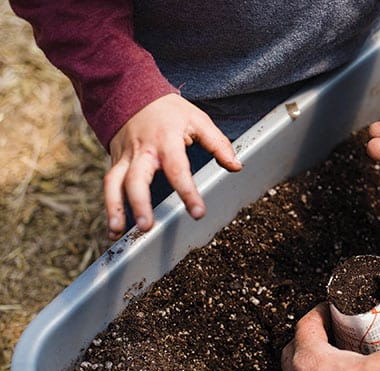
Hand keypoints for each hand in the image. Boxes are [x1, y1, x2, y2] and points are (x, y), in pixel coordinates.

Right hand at [105, 94, 241, 239]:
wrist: (131, 92)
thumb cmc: (169, 110)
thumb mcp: (197, 120)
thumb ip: (217, 144)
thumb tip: (236, 166)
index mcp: (165, 140)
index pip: (177, 169)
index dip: (188, 192)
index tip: (198, 213)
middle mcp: (142, 151)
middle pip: (136, 179)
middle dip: (139, 203)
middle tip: (147, 226)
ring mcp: (125, 157)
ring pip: (113, 183)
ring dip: (114, 209)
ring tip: (117, 233)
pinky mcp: (115, 162)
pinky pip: (110, 184)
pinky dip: (109, 206)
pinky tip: (114, 229)